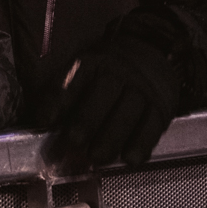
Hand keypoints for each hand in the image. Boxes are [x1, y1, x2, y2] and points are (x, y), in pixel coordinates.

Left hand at [46, 9, 184, 171]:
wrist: (151, 49)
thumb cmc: (108, 68)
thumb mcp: (85, 68)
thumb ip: (67, 94)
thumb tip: (45, 124)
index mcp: (94, 62)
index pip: (74, 79)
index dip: (58, 101)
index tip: (45, 120)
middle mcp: (119, 73)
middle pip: (103, 95)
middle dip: (87, 120)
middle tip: (74, 141)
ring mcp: (142, 89)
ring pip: (127, 113)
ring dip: (111, 138)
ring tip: (97, 157)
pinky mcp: (162, 106)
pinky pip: (152, 126)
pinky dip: (141, 144)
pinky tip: (130, 158)